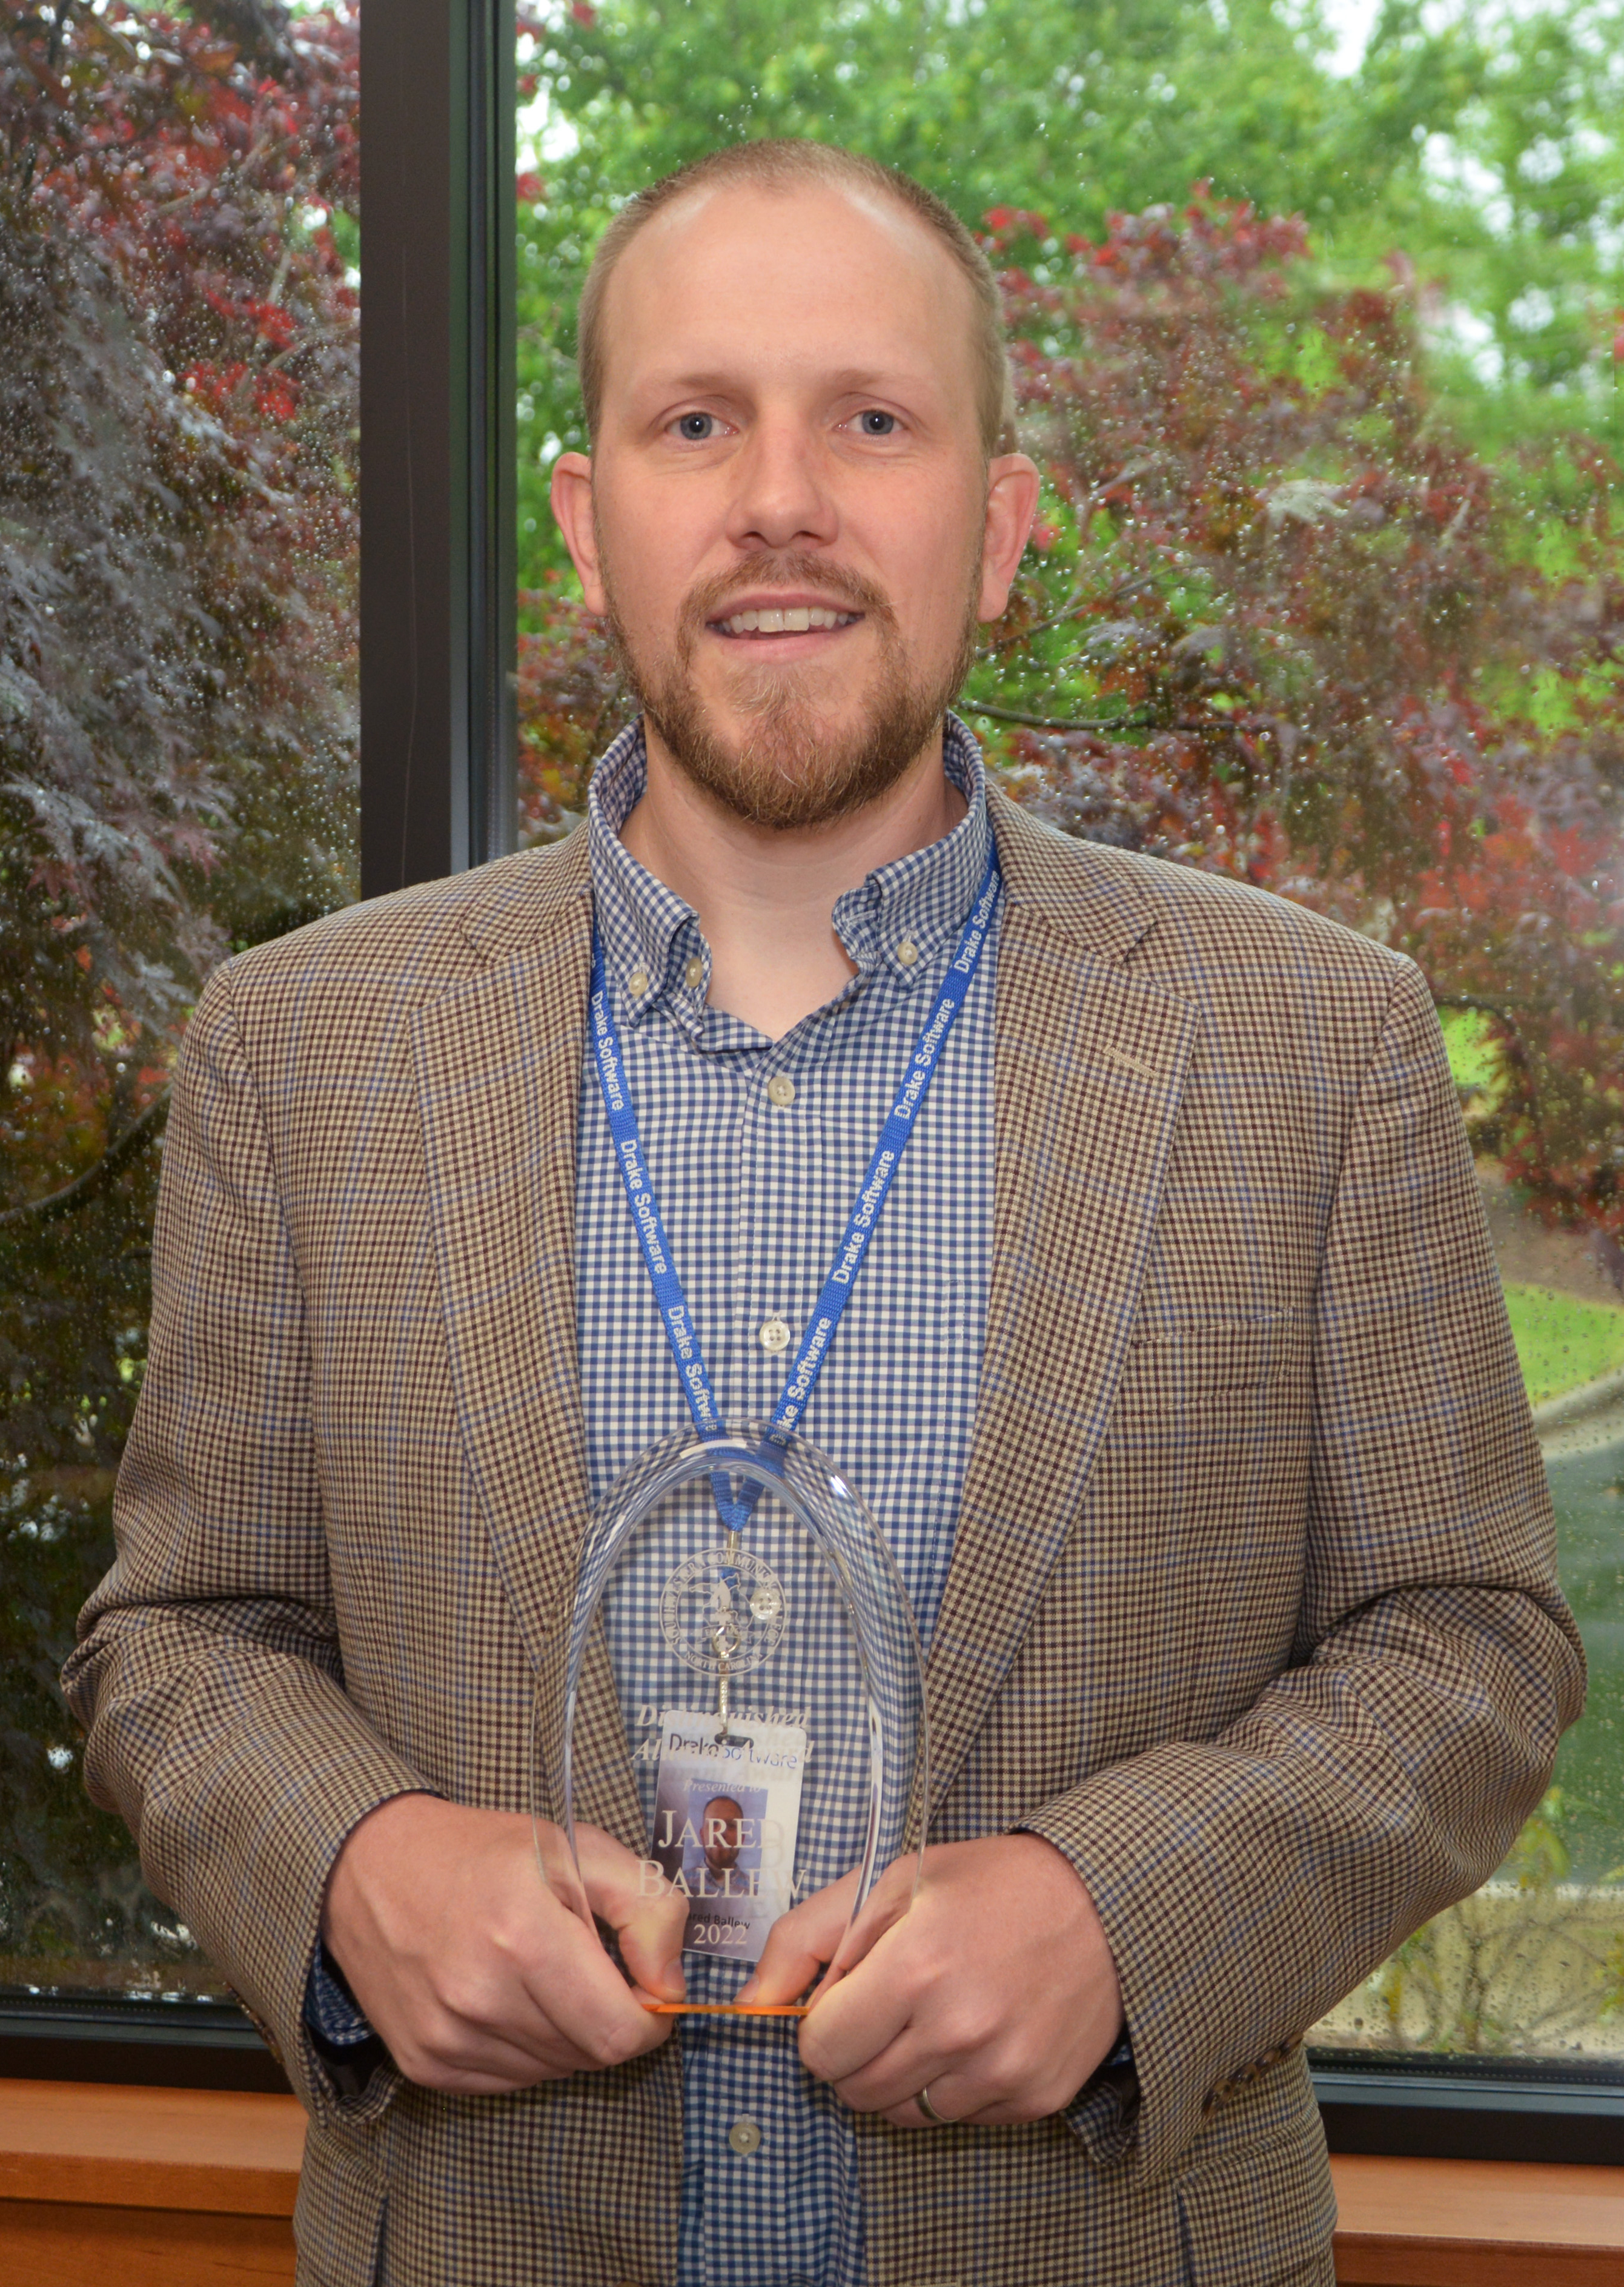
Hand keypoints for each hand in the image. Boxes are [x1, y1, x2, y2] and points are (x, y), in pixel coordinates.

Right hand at [320, 1794, 686, 2093]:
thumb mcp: (577, 1846)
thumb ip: (646, 1906)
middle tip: (589, 1969)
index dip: (650, 2020)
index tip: (647, 1991)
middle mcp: (480, 1995)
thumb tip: (670, 1984)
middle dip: (607, 2018)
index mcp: (523, 1934)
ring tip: (539, 1974)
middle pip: (589, 2055)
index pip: (618, 2033)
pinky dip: (523, 2046)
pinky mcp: (423, 2063)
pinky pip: (508, 2079)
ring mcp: (446, 2036)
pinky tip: (505, 1996)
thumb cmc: (483, 1852)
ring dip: (564, 2033)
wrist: (372, 1866)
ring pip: (551, 2070)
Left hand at [740, 1834, 1121, 2125]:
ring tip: (939, 2014)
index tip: (846, 1998)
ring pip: (905, 2114)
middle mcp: (960, 2029)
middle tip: (889, 2005)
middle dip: (856, 2052)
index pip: (821, 2049)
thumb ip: (805, 1939)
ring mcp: (1002, 2070)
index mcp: (916, 1967)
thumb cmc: (985, 1886)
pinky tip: (982, 2032)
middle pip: (856, 2090)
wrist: (1102, 1904)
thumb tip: (747, 2003)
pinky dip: (955, 2086)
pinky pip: (960, 2118)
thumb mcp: (888, 1882)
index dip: (822, 2024)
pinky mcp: (1035, 2098)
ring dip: (904, 2073)